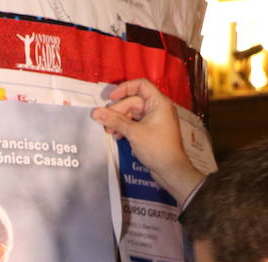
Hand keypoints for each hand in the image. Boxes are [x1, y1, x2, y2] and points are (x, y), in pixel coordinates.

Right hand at [92, 79, 204, 203]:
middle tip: (104, 121)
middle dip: (117, 111)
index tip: (110, 97)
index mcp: (158, 103)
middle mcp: (157, 108)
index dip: (124, 88)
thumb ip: (114, 121)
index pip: (140, 85)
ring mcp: (154, 119)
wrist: (171, 170)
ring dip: (119, 121)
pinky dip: (125, 127)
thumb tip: (96, 112)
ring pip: (132, 113)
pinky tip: (117, 136)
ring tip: (108, 131)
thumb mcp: (134, 133)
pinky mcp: (150, 130)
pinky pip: (135, 123)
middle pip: (132, 101)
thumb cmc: (158, 149)